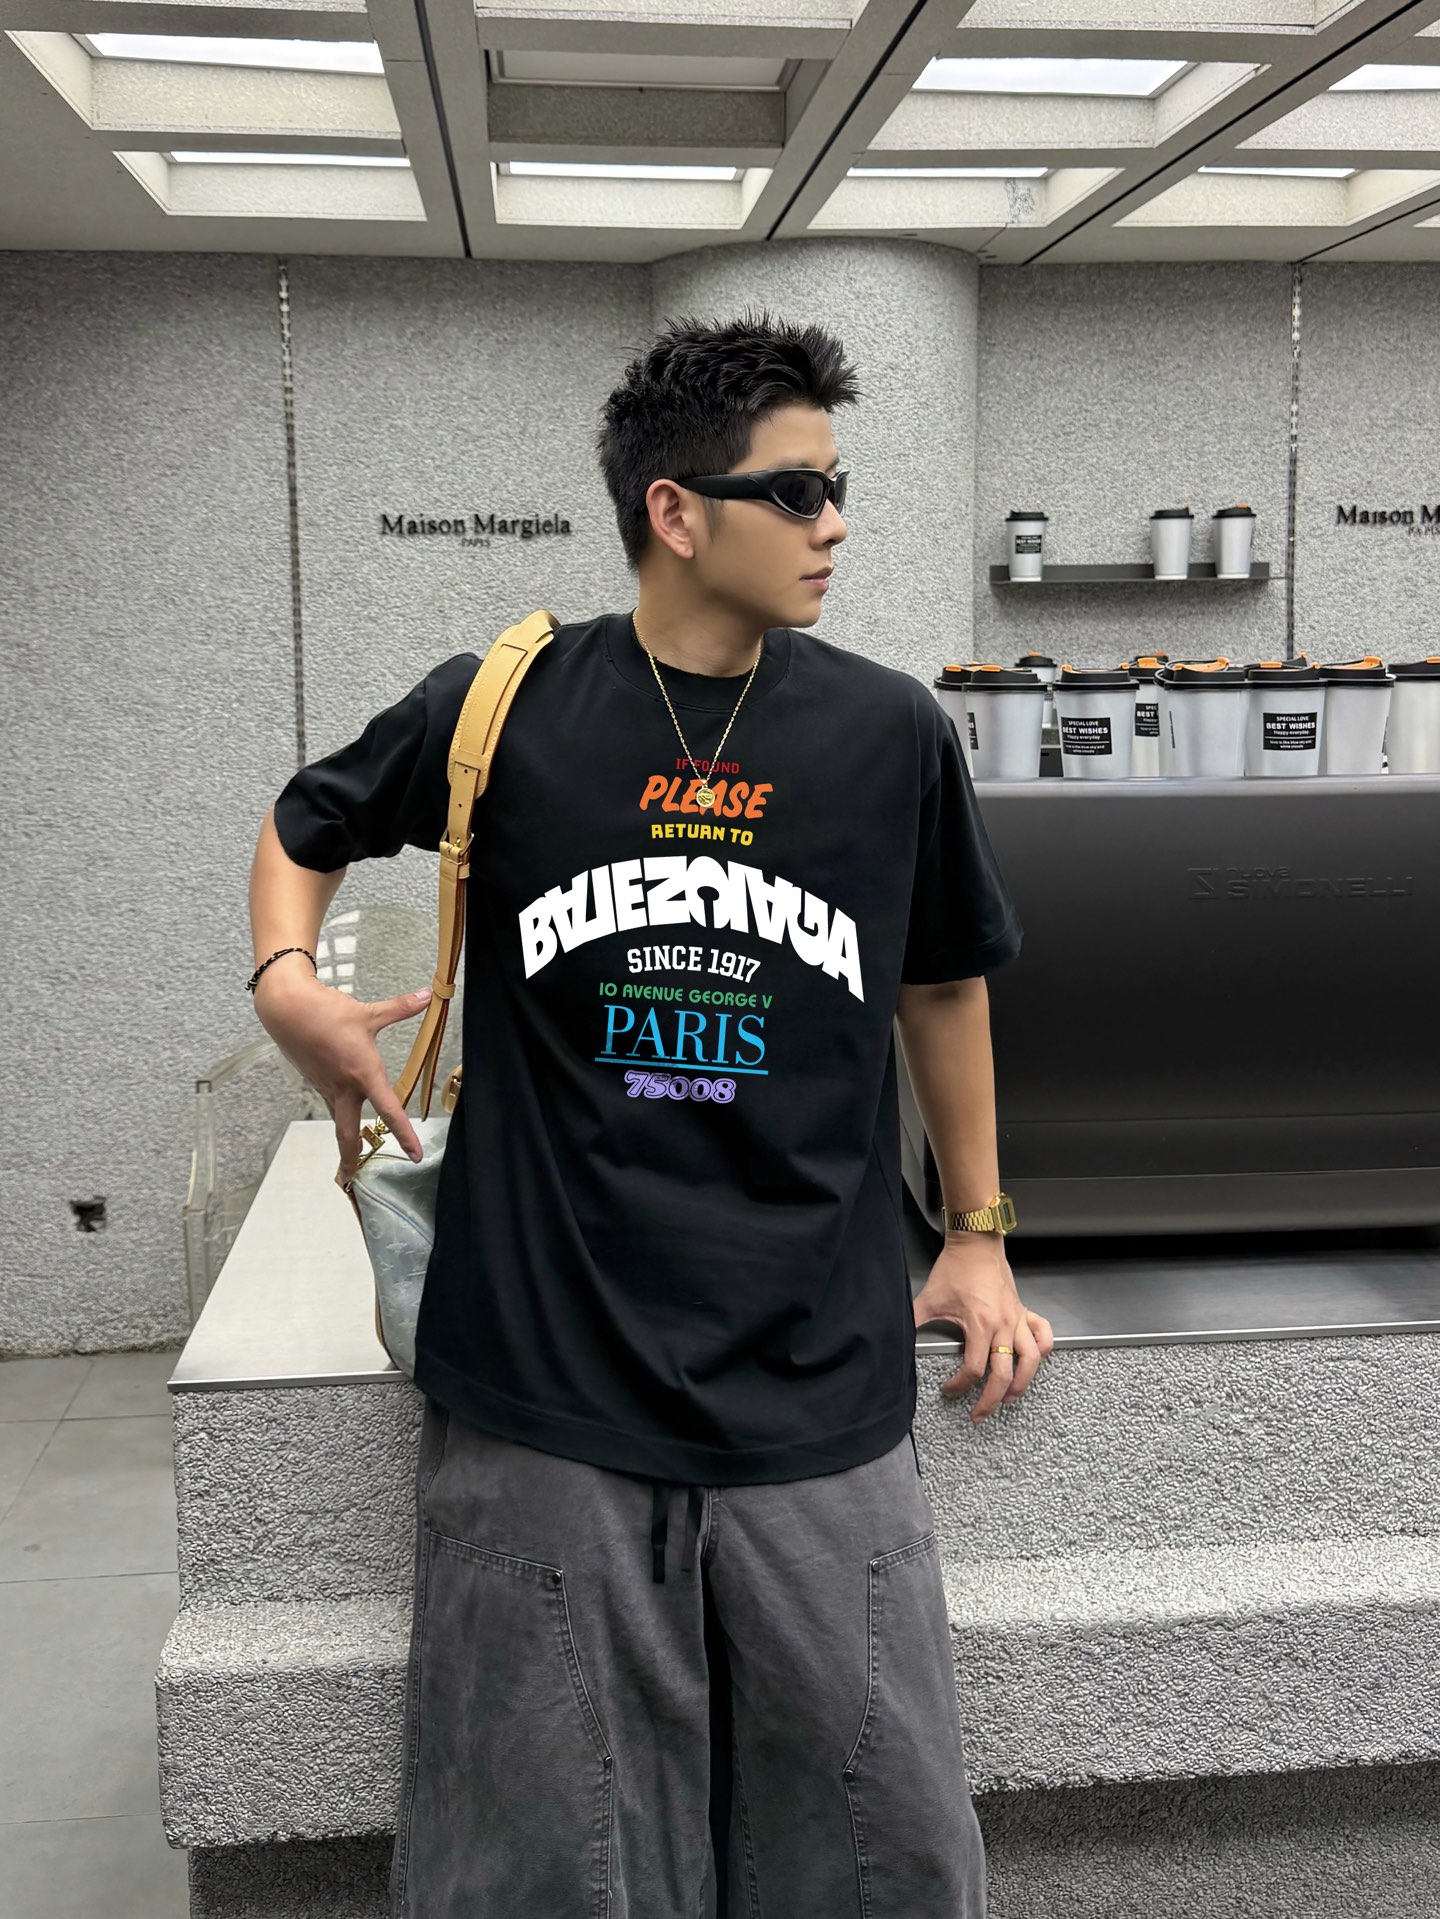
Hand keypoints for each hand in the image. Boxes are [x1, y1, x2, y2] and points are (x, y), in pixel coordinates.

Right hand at [252, 973, 435, 1181]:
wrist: (287, 1009)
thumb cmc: (328, 1012)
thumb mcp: (368, 1013)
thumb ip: (400, 1008)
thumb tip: (425, 995)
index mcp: (362, 1074)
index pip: (389, 1111)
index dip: (405, 1135)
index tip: (415, 1155)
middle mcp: (344, 1087)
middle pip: (348, 1133)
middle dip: (351, 1157)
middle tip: (353, 1177)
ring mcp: (327, 1086)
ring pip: (337, 1120)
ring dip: (344, 1140)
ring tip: (349, 1158)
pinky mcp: (316, 1080)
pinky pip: (330, 1103)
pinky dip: (337, 1114)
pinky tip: (342, 1113)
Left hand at [912, 1236, 1054, 1424]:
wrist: (975, 1244)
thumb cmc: (955, 1268)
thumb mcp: (929, 1298)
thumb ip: (913, 1321)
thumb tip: (896, 1339)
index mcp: (979, 1324)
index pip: (974, 1368)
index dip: (960, 1385)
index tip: (948, 1389)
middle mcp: (1003, 1325)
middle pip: (1004, 1373)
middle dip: (991, 1400)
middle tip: (979, 1414)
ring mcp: (1016, 1318)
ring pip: (1030, 1360)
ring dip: (1022, 1382)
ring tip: (1010, 1397)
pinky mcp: (1023, 1311)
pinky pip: (1042, 1334)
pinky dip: (1042, 1349)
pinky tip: (1033, 1361)